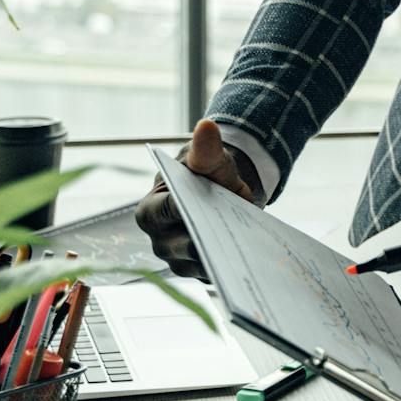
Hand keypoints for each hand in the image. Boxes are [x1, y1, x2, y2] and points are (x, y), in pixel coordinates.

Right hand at [133, 119, 259, 279]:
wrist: (223, 194)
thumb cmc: (209, 176)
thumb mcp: (210, 162)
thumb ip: (206, 150)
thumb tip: (206, 127)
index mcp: (150, 211)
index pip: (167, 212)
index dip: (188, 210)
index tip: (211, 208)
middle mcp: (158, 239)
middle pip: (184, 245)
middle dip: (210, 239)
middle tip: (236, 235)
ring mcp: (177, 259)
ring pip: (200, 264)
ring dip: (223, 258)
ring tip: (247, 249)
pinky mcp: (197, 272)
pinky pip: (214, 274)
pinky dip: (231, 268)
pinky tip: (250, 260)